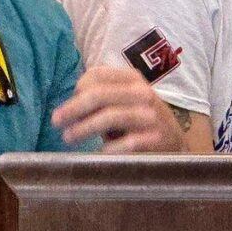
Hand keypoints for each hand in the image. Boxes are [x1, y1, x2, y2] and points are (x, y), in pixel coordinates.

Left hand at [51, 66, 186, 152]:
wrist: (175, 143)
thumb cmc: (138, 121)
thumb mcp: (121, 101)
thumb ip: (99, 100)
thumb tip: (66, 109)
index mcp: (131, 78)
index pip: (97, 75)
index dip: (77, 90)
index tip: (66, 107)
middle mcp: (142, 92)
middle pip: (100, 94)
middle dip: (74, 108)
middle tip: (56, 121)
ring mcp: (151, 115)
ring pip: (111, 116)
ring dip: (85, 128)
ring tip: (68, 137)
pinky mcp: (157, 139)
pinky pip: (127, 143)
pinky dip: (108, 149)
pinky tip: (95, 155)